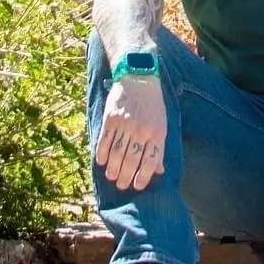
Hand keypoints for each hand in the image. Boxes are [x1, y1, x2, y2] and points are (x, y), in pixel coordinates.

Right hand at [95, 76, 167, 190]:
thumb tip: (159, 171)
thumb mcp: (162, 124)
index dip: (142, 178)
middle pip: (131, 161)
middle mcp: (141, 130)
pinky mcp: (111, 117)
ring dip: (113, 169)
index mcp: (157, 133)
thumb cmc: (153, 104)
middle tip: (121, 185)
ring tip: (112, 177)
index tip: (136, 186)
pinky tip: (102, 161)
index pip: (150, 162)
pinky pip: (105, 141)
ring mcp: (125, 124)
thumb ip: (159, 148)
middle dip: (125, 177)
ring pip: (117, 154)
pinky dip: (102, 154)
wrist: (139, 77)